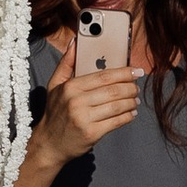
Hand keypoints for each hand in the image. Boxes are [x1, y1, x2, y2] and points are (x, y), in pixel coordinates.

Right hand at [36, 26, 144, 165]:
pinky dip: (128, 116)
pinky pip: (117, 121)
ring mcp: (84, 118)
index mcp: (70, 87)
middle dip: (131, 87)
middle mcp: (76, 101)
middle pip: (114, 90)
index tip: (136, 71)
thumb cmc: (55, 112)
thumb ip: (66, 63)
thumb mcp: (55, 85)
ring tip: (134, 100)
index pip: (104, 76)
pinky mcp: (92, 133)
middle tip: (136, 87)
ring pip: (118, 105)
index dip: (124, 72)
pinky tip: (131, 113)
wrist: (49, 144)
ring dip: (131, 101)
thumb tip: (74, 42)